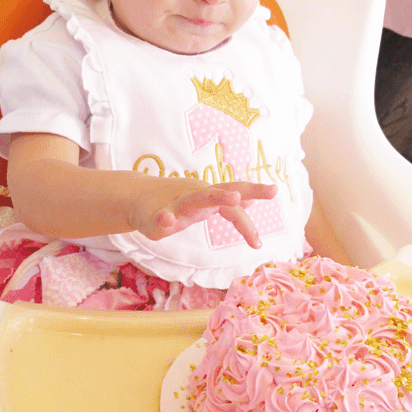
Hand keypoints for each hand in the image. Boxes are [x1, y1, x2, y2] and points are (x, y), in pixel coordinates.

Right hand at [131, 179, 276, 248]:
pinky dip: (165, 219)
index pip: (236, 194)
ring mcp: (176, 205)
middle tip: (270, 190)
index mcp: (208, 195)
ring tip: (235, 198)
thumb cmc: (174, 201)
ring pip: (197, 200)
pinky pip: (162, 218)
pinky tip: (168, 221)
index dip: (255, 192)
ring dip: (217, 197)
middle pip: (223, 192)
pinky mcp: (156, 217)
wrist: (136, 198)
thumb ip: (226, 204)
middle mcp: (195, 196)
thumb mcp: (204, 201)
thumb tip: (251, 202)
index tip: (276, 191)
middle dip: (246, 191)